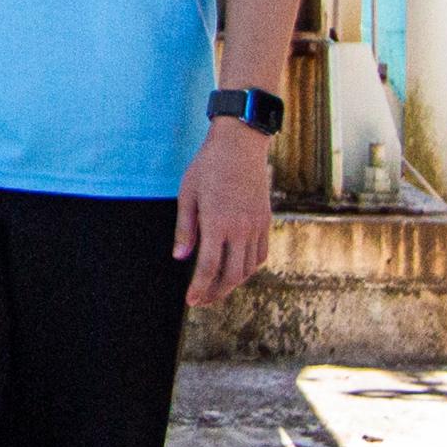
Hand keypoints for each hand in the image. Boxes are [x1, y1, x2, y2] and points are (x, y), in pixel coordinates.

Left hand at [173, 119, 273, 308]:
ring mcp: (256, 226)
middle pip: (232, 275)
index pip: (209, 267)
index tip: (191, 301)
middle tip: (202, 301)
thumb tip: (181, 257)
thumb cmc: (208, 166)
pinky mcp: (265, 221)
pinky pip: (261, 254)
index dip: (200, 288)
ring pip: (249, 268)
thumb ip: (185, 229)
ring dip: (233, 283)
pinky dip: (249, 268)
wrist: (240, 145)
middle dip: (216, 293)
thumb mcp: (188, 194)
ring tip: (217, 289)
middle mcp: (240, 228)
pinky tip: (237, 269)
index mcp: (217, 223)